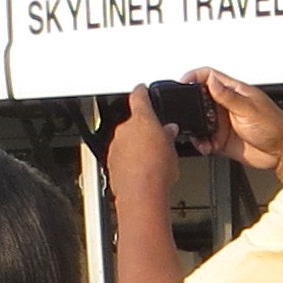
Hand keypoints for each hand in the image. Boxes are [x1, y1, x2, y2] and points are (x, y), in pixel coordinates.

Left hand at [102, 86, 179, 212]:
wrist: (141, 194)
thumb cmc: (156, 170)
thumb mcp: (172, 148)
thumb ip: (167, 135)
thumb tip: (168, 131)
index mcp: (141, 119)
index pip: (139, 96)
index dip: (141, 91)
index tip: (142, 89)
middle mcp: (124, 129)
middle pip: (133, 123)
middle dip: (143, 130)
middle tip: (157, 140)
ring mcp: (115, 146)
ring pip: (126, 141)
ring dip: (135, 147)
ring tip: (151, 161)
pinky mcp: (111, 163)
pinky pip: (120, 157)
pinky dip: (128, 161)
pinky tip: (141, 171)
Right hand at [191, 66, 282, 181]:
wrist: (282, 153)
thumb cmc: (274, 126)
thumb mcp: (248, 109)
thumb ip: (227, 96)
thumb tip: (210, 80)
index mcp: (235, 92)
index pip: (209, 76)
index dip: (194, 77)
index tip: (183, 83)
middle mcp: (227, 105)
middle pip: (200, 99)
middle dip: (191, 107)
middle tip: (189, 116)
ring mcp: (224, 123)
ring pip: (200, 121)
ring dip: (196, 129)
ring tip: (200, 136)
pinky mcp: (222, 140)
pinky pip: (205, 139)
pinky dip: (202, 143)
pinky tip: (207, 146)